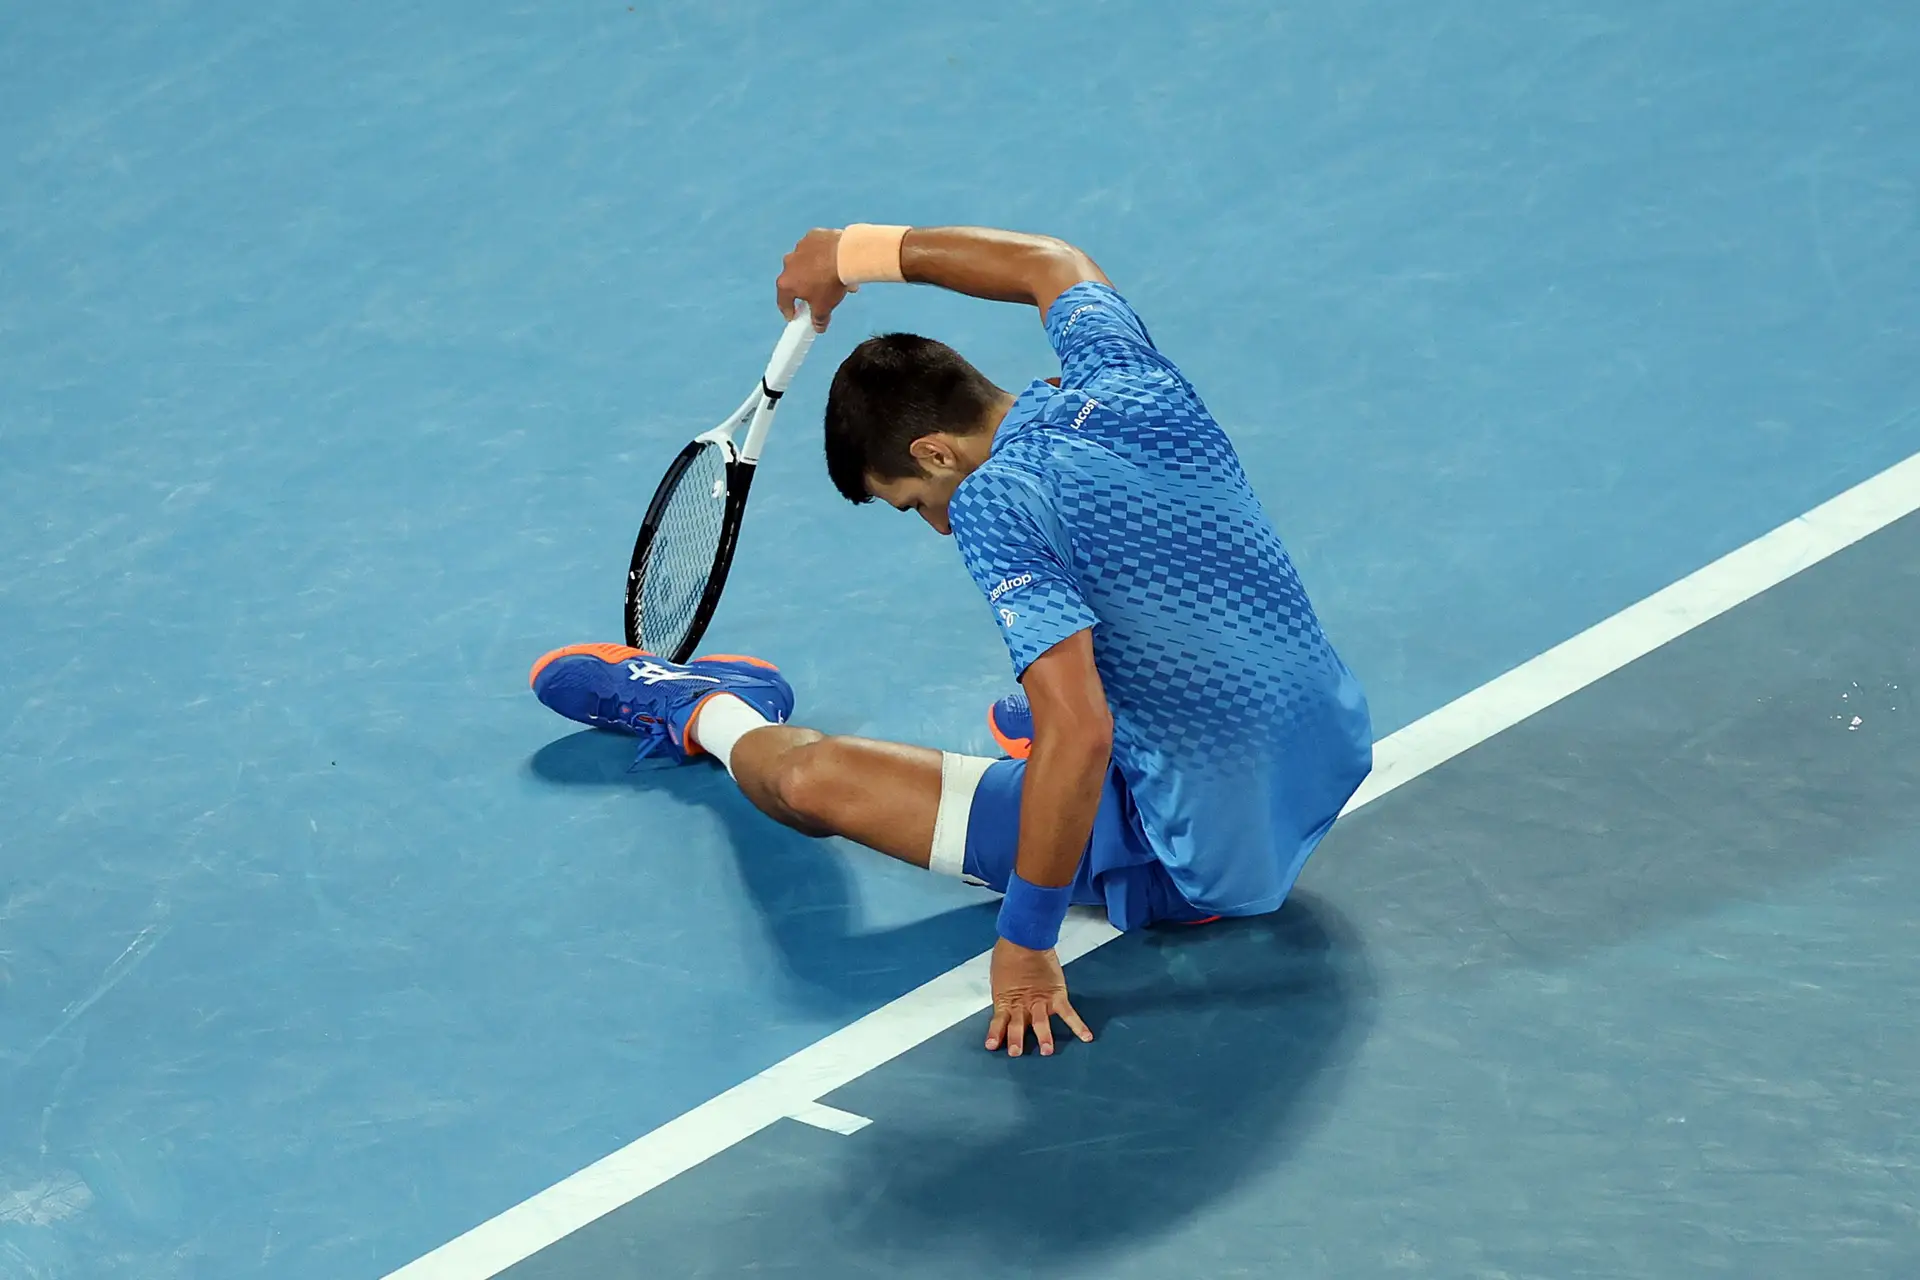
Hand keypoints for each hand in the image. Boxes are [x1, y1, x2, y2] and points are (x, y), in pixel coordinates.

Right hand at [776, 228, 848, 331]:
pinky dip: (824, 255)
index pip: (783, 301)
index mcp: (786, 283)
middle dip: (806, 288)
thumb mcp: (825, 307)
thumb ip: (818, 319)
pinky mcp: (813, 235)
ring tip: (834, 278)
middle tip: (818, 295)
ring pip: (807, 263)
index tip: (794, 315)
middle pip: (796, 280)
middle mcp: (789, 263)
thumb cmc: (831, 282)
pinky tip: (837, 261)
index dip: (789, 311)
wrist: (846, 255)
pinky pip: (817, 249)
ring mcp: (800, 247)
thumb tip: (818, 327)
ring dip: (817, 271)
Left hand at [986, 937, 1093, 1056]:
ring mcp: (1040, 1001)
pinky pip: (1068, 1013)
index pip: (998, 1022)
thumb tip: (1006, 1002)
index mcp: (1005, 1000)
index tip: (992, 1047)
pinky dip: (1078, 1025)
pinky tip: (1087, 1037)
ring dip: (1044, 1037)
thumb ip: (1004, 994)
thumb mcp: (999, 978)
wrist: (1025, 939)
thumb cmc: (1007, 955)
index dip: (995, 1035)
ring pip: (1041, 1023)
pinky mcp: (1056, 995)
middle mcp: (1021, 1005)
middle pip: (1018, 1026)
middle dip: (1017, 1040)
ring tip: (1047, 1051)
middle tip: (1016, 1053)